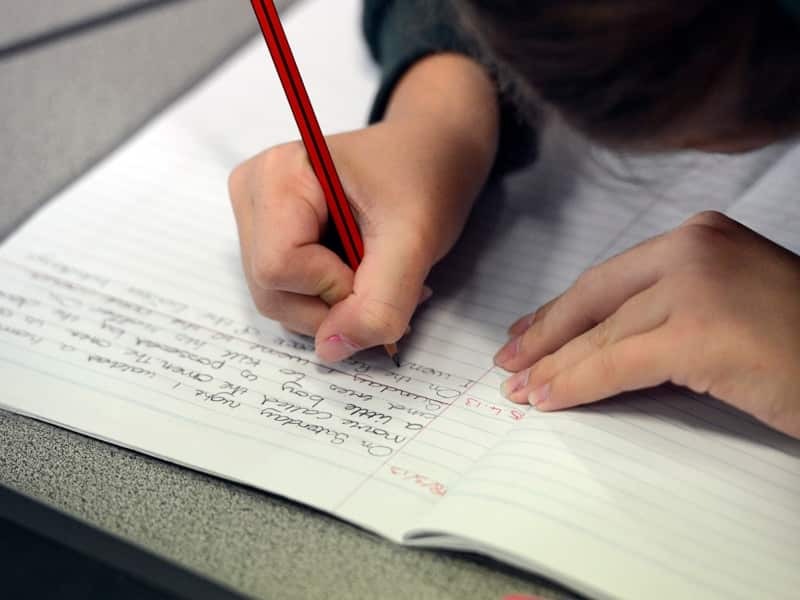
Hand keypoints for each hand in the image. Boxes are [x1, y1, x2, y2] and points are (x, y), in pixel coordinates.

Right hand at [228, 54, 499, 361]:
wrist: (431, 153)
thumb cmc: (425, 177)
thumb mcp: (416, 239)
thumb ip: (380, 301)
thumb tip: (330, 350)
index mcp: (278, 175)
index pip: (279, 267)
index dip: (333, 287)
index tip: (379, 264)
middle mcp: (253, 194)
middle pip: (272, 291)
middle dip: (335, 303)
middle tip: (386, 275)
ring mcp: (256, 218)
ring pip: (278, 302)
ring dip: (336, 307)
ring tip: (378, 273)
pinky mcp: (268, 239)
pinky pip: (287, 296)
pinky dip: (328, 301)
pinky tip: (360, 274)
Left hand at [495, 211, 799, 438]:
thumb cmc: (797, 344)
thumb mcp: (726, 306)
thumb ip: (668, 310)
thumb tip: (602, 341)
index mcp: (698, 236)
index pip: (609, 277)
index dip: (562, 309)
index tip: (528, 332)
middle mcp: (692, 248)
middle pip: (594, 297)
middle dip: (545, 334)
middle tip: (509, 362)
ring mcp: (696, 285)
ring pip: (600, 334)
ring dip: (554, 366)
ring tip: (522, 390)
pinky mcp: (699, 331)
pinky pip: (616, 363)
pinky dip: (576, 383)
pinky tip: (549, 399)